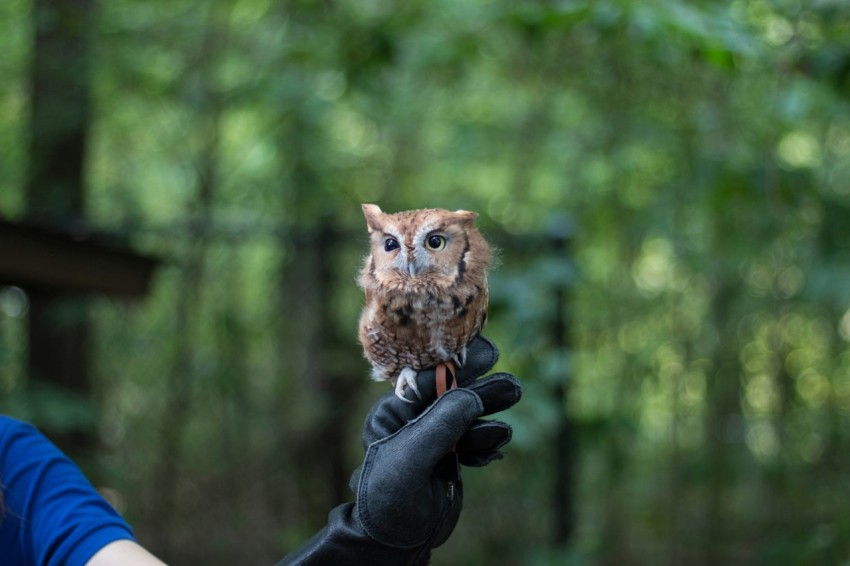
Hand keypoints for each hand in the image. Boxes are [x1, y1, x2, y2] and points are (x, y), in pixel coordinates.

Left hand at [279, 336, 521, 565]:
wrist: (392, 541)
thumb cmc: (388, 499)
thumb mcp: (410, 459)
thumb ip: (439, 426)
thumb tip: (472, 396)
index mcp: (394, 412)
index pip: (427, 377)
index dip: (456, 363)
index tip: (486, 354)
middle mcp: (413, 421)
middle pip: (453, 393)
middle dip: (481, 388)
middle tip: (510, 384)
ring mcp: (433, 439)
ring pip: (467, 416)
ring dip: (490, 410)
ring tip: (512, 399)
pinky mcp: (449, 459)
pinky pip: (473, 441)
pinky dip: (486, 441)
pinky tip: (496, 442)